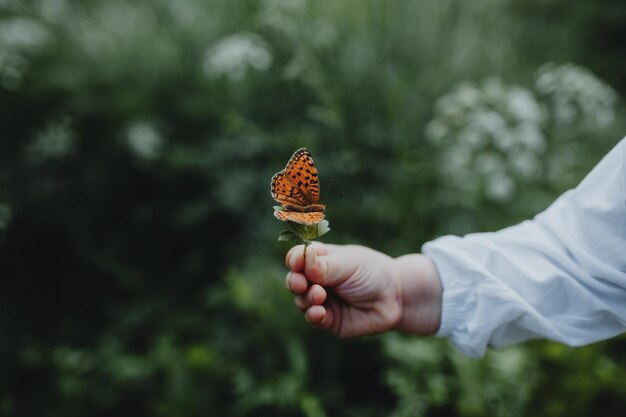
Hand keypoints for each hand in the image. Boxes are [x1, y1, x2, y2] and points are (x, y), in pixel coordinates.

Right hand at [284, 243, 442, 336]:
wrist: (396, 297)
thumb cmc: (372, 273)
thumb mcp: (348, 264)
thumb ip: (324, 265)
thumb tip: (301, 260)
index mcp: (320, 259)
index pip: (297, 258)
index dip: (295, 260)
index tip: (297, 263)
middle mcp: (318, 280)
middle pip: (294, 280)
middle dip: (295, 282)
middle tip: (301, 283)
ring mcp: (322, 300)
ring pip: (300, 300)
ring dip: (307, 298)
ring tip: (319, 295)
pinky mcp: (328, 320)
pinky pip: (312, 318)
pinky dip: (312, 315)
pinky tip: (319, 311)